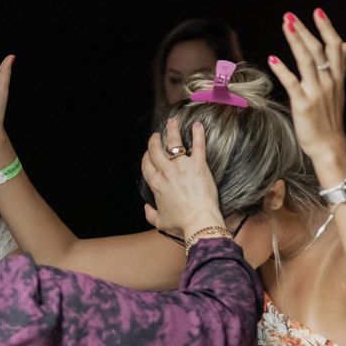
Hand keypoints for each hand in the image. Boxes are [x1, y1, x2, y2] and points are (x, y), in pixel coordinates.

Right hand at [141, 118, 224, 237]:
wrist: (198, 221)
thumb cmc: (181, 223)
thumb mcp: (160, 222)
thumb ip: (150, 214)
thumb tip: (147, 208)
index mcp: (156, 183)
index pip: (147, 164)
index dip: (146, 156)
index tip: (149, 152)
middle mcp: (166, 171)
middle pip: (156, 150)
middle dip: (155, 140)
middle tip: (157, 134)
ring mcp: (182, 166)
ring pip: (174, 143)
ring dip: (172, 130)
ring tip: (172, 122)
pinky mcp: (199, 165)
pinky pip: (198, 145)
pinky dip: (198, 134)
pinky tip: (197, 125)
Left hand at [267, 9, 345, 176]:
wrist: (329, 145)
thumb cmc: (330, 118)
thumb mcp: (338, 89)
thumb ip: (340, 65)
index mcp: (336, 77)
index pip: (334, 46)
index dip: (327, 27)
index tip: (317, 11)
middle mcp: (328, 82)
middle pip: (317, 49)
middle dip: (304, 30)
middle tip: (290, 16)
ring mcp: (316, 92)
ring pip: (307, 61)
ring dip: (296, 41)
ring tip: (286, 25)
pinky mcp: (304, 104)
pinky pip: (293, 83)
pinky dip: (283, 70)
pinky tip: (274, 59)